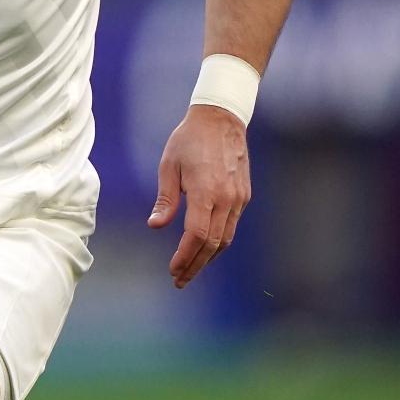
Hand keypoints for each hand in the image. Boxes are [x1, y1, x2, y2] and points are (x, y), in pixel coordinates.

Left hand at [147, 104, 251, 288]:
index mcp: (206, 192)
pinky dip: (218, 242)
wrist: (221, 118)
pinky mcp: (243, 195)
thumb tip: (155, 226)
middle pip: (212, 244)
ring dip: (208, 258)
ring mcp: (239, 197)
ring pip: (225, 238)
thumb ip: (165, 199)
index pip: (197, 236)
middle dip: (195, 265)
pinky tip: (204, 248)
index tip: (173, 270)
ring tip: (190, 270)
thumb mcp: (168, 166)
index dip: (185, 257)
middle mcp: (227, 198)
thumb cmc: (189, 140)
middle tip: (179, 281)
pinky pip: (231, 226)